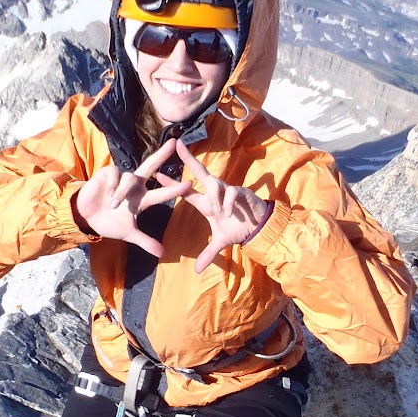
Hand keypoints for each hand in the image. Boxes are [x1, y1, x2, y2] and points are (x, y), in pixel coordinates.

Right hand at [74, 139, 192, 257]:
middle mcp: (135, 184)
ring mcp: (122, 177)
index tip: (190, 184)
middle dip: (162, 154)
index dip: (176, 189)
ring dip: (123, 192)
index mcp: (143, 198)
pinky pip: (115, 174)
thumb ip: (146, 242)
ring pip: (130, 178)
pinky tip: (108, 193)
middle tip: (174, 143)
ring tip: (114, 204)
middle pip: (151, 166)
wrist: (87, 218)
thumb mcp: (129, 234)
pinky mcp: (108, 173)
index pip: (163, 192)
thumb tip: (163, 254)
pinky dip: (113, 185)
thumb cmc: (110, 222)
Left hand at [176, 141, 270, 272]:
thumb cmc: (239, 229)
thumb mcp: (221, 243)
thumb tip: (197, 271)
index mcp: (207, 203)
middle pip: (200, 172)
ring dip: (213, 195)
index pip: (187, 191)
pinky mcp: (242, 193)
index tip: (157, 175)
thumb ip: (208, 254)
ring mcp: (228, 191)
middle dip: (189, 159)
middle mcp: (216, 193)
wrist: (260, 228)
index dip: (173, 184)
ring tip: (217, 211)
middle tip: (178, 145)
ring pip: (215, 183)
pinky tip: (229, 213)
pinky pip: (232, 192)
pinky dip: (228, 202)